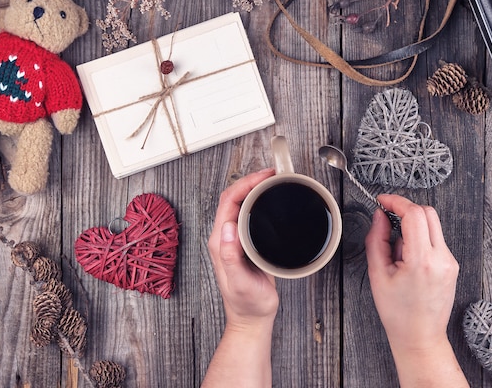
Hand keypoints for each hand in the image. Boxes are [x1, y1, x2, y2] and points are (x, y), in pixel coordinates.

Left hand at [207, 168, 278, 329]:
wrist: (251, 317)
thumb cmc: (247, 304)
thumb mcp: (240, 282)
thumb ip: (230, 257)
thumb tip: (227, 229)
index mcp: (220, 242)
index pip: (229, 202)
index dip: (245, 184)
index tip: (264, 177)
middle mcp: (224, 237)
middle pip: (233, 198)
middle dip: (251, 181)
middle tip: (272, 174)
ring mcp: (234, 240)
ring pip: (240, 204)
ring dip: (254, 188)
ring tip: (272, 181)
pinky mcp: (244, 243)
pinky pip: (248, 214)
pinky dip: (259, 201)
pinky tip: (270, 199)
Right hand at [365, 195, 467, 386]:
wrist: (420, 337)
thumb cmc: (398, 313)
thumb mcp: (377, 274)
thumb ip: (376, 239)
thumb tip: (380, 216)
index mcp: (422, 261)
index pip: (414, 215)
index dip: (396, 202)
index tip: (382, 201)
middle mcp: (442, 258)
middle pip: (427, 212)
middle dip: (405, 209)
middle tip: (387, 217)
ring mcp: (450, 261)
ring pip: (433, 223)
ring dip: (412, 224)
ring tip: (397, 249)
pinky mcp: (452, 264)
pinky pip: (436, 238)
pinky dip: (419, 237)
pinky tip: (408, 257)